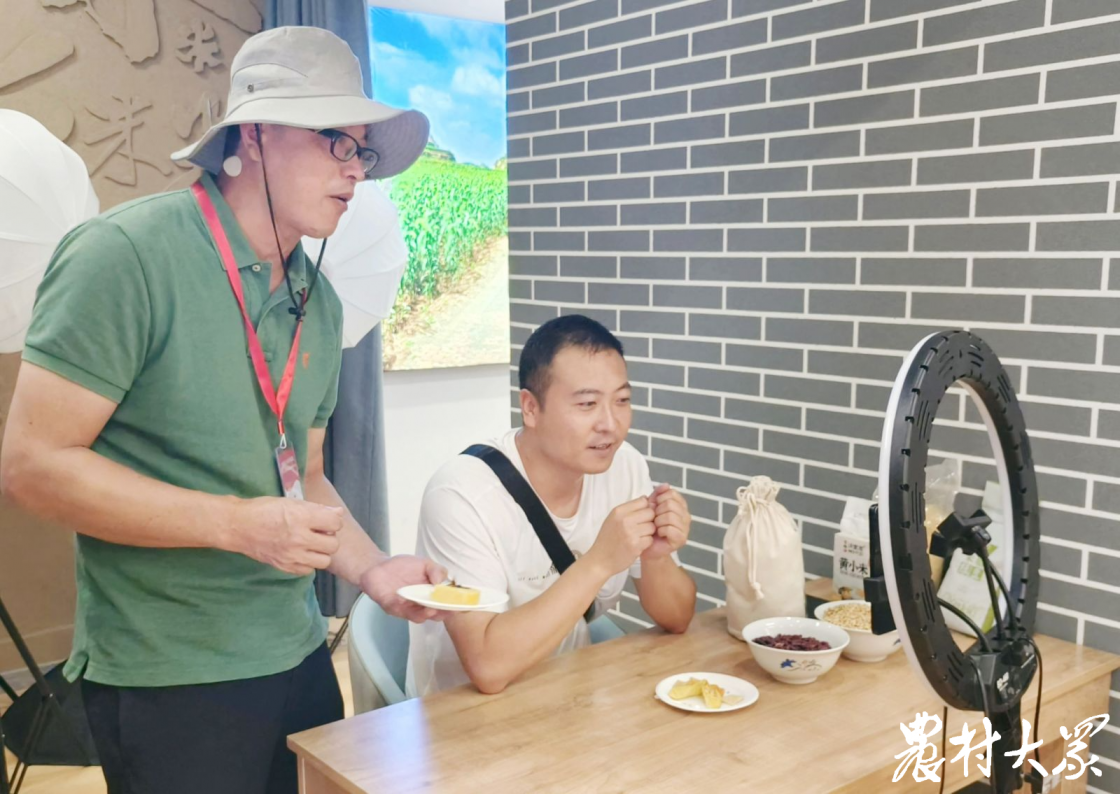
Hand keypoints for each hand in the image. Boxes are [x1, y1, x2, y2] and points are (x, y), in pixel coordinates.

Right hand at [228, 497, 344, 574]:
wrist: (238, 526)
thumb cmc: (264, 510)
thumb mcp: (291, 502)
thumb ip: (317, 508)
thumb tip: (338, 512)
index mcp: (302, 518)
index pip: (335, 523)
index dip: (333, 520)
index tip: (325, 520)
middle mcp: (300, 538)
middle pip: (333, 545)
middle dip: (329, 538)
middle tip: (319, 533)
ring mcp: (292, 555)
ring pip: (324, 561)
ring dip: (321, 552)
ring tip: (311, 544)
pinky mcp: (285, 567)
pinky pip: (308, 570)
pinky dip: (308, 563)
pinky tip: (300, 553)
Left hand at [361, 555, 451, 623]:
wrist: (379, 567)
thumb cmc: (403, 567)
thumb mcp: (424, 563)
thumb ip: (436, 570)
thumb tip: (441, 581)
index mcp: (432, 595)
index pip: (446, 604)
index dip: (455, 606)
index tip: (462, 605)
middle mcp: (421, 605)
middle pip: (435, 615)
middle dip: (442, 613)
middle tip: (447, 609)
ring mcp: (407, 608)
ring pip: (418, 617)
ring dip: (425, 614)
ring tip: (430, 609)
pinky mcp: (392, 607)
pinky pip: (399, 610)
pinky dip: (403, 607)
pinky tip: (406, 600)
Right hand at [587, 497, 655, 575]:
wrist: (600, 560)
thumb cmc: (608, 539)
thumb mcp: (613, 519)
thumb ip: (629, 509)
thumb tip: (646, 499)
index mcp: (618, 511)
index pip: (643, 501)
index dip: (646, 508)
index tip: (642, 516)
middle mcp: (624, 520)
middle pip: (650, 513)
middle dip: (649, 520)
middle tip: (641, 527)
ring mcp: (630, 533)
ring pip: (652, 527)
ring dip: (648, 532)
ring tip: (638, 537)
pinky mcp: (636, 546)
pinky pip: (650, 539)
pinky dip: (646, 543)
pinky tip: (638, 544)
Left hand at [643, 484, 689, 561]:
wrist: (648, 546)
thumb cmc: (650, 526)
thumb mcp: (652, 507)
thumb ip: (658, 495)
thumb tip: (666, 484)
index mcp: (681, 506)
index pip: (671, 493)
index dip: (659, 499)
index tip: (654, 507)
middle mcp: (686, 516)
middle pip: (670, 504)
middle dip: (657, 511)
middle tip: (654, 519)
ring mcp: (685, 528)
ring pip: (670, 516)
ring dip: (658, 521)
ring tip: (656, 527)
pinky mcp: (681, 539)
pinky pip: (670, 529)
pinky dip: (660, 530)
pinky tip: (659, 534)